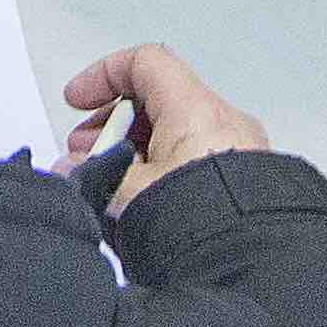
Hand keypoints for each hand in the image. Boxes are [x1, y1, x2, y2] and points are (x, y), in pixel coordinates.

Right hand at [55, 41, 270, 210]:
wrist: (253, 263)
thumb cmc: (206, 223)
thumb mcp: (130, 192)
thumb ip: (94, 174)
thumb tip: (73, 169)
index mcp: (195, 109)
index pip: (144, 63)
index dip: (103, 75)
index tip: (78, 101)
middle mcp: (224, 121)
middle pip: (157, 98)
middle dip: (114, 123)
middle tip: (88, 151)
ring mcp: (240, 150)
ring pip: (177, 132)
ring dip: (138, 149)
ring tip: (114, 183)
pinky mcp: (246, 180)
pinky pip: (197, 158)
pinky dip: (166, 168)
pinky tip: (147, 202)